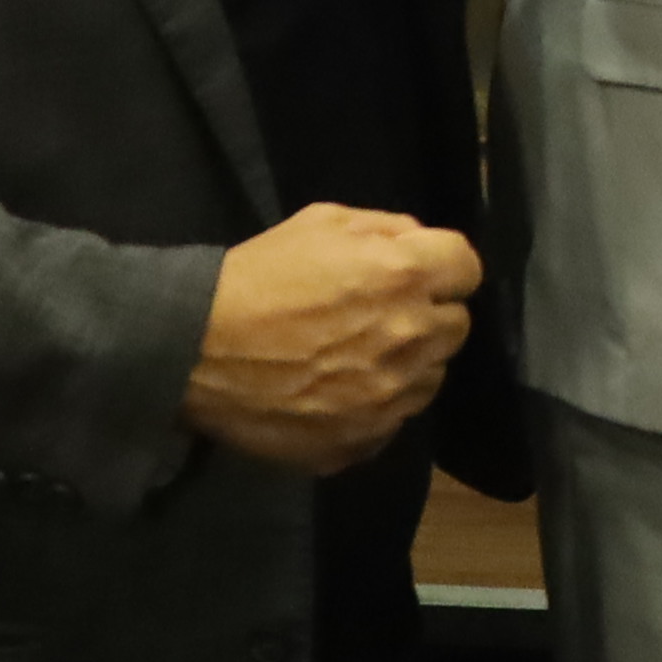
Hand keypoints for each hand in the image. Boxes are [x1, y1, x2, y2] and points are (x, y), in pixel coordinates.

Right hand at [180, 202, 478, 476]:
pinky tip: (338, 391)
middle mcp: (410, 337)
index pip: (468, 268)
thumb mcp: (320, 222)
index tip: (416, 273)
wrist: (194, 350)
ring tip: (357, 356)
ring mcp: (389, 397)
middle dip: (427, 314)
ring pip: (431, 377)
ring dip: (408, 363)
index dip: (443, 267)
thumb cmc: (256, 276)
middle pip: (455, 326)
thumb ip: (385, 227)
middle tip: (380, 314)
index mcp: (403, 274)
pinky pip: (394, 421)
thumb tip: (419, 243)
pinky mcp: (363, 440)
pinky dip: (377, 406)